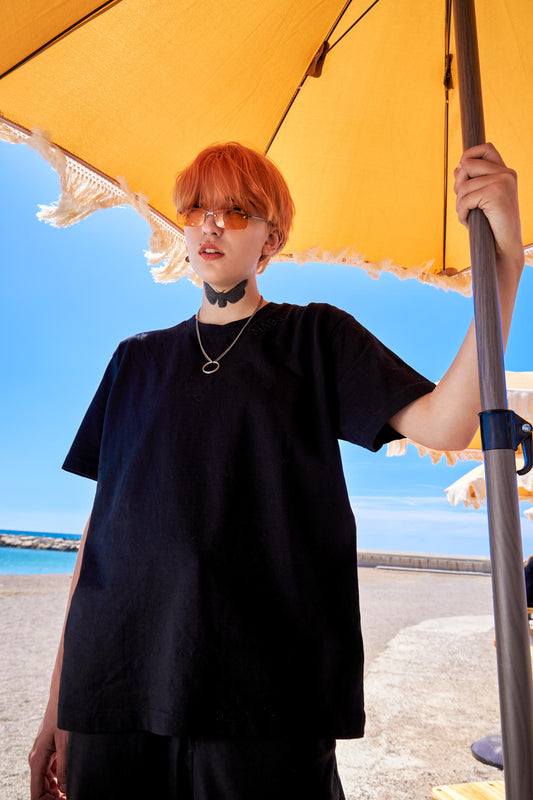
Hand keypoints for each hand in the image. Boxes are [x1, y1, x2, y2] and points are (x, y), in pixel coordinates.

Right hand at [29, 716, 67, 799]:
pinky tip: (73, 778)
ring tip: (74, 790)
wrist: (64, 697)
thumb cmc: (64, 717)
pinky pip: (52, 770)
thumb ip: (65, 768)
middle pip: (41, 789)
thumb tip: (66, 790)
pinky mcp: (50, 750)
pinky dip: (60, 778)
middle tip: (72, 797)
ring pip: (47, 781)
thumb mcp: (66, 744)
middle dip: (55, 798)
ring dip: (58, 789)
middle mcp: (37, 759)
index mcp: (38, 759)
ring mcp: (43, 754)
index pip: (36, 793)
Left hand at [454, 142, 523, 271]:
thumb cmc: (491, 226)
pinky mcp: (496, 193)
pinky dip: (461, 213)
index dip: (468, 156)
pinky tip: (469, 223)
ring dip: (459, 205)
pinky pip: (465, 199)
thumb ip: (472, 183)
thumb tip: (457, 168)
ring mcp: (503, 181)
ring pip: (463, 185)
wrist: (504, 247)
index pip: (485, 148)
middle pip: (467, 165)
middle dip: (458, 186)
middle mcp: (507, 173)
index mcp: (506, 172)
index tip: (463, 175)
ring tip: (468, 216)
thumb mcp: (481, 200)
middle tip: (464, 203)